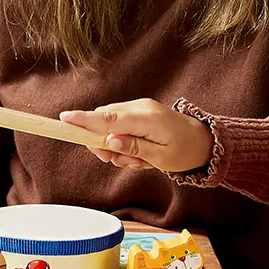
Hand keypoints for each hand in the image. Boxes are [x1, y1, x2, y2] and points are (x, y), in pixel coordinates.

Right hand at [58, 99, 213, 172]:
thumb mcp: (160, 158)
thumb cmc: (185, 151)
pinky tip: (138, 152)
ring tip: (138, 159)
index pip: (109, 119)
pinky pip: (119, 125)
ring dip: (116, 146)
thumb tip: (109, 142)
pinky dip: (122, 141)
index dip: (85, 120)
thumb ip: (133, 148)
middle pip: (104, 121)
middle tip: (115, 160)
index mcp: (147, 119)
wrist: (203, 141)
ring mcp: (138, 108)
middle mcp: (140, 108)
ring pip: (109, 125)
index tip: (64, 118)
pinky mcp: (138, 112)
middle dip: (103, 144)